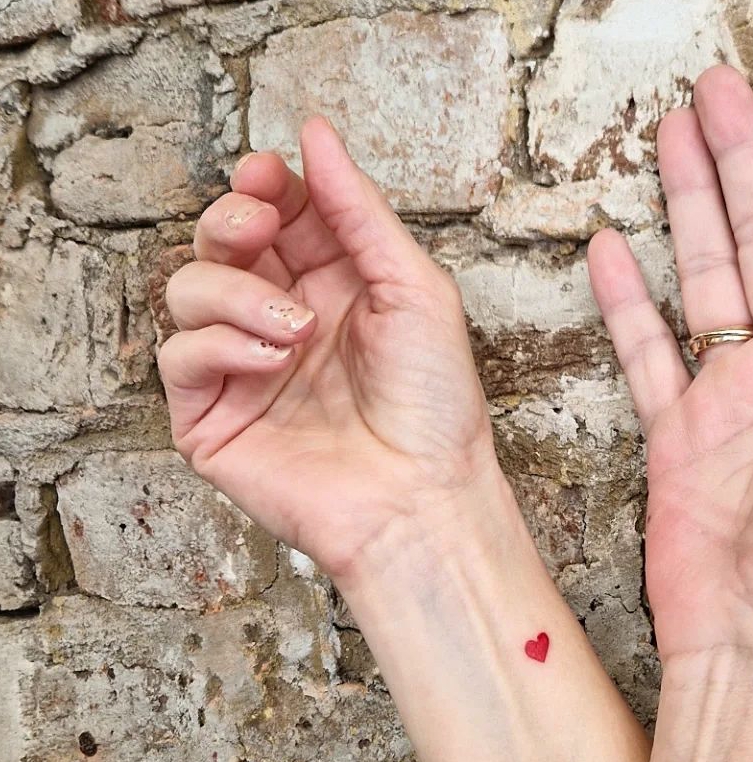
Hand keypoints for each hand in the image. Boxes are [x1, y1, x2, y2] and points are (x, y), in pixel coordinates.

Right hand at [158, 117, 496, 584]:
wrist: (423, 498)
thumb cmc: (433, 407)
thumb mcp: (414, 288)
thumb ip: (360, 210)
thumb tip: (315, 132)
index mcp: (332, 288)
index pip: (276, 215)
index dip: (263, 187)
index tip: (269, 176)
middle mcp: (283, 321)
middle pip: (220, 242)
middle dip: (231, 221)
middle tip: (259, 230)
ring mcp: (244, 369)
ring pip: (187, 289)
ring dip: (235, 292)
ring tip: (295, 331)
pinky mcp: (212, 418)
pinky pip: (179, 354)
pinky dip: (220, 346)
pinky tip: (272, 363)